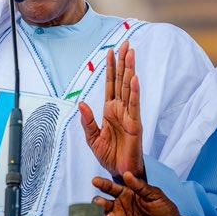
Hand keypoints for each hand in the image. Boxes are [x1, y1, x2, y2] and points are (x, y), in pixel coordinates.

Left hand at [78, 41, 145, 178]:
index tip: (111, 50)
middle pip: (122, 81)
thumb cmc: (109, 155)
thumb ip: (87, 121)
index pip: (110, 84)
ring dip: (130, 71)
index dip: (111, 68)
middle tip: (126, 43)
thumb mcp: (92, 138)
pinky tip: (135, 79)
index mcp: (109, 110)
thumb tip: (81, 103)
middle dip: (123, 62)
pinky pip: (134, 106)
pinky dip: (135, 92)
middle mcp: (120, 109)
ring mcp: (129, 116)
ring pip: (130, 88)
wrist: (119, 172)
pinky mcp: (135, 125)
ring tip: (131, 53)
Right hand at [93, 172, 189, 215]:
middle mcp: (120, 207)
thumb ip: (140, 186)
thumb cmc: (166, 211)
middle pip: (103, 203)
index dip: (102, 184)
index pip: (110, 188)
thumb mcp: (155, 195)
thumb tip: (127, 174)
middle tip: (99, 202)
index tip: (95, 181)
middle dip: (98, 202)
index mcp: (126, 195)